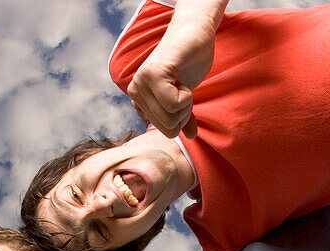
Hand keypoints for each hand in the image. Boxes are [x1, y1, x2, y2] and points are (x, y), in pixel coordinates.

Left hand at [126, 3, 219, 137]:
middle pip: (167, 127)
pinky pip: (173, 104)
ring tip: (181, 83)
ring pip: (170, 118)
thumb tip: (190, 137)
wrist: (194, 34)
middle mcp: (135, 91)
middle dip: (184, 113)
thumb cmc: (189, 63)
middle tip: (184, 90)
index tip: (181, 96)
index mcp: (139, 99)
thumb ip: (183, 117)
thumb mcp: (184, 96)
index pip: (163, 130)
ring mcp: (142, 82)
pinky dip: (186, 96)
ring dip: (186, 103)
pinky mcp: (153, 74)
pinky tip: (181, 79)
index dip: (180, 118)